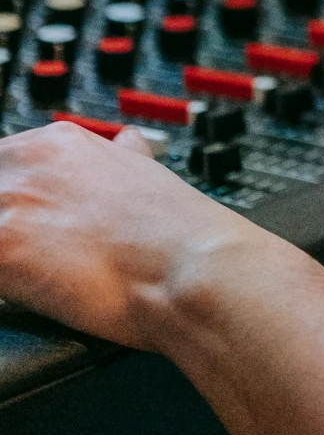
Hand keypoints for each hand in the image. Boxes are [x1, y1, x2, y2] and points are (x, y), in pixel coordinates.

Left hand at [0, 121, 263, 347]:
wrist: (195, 270)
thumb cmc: (181, 235)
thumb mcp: (149, 174)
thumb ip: (121, 158)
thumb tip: (128, 145)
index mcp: (60, 142)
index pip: (3, 167)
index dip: (14, 204)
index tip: (30, 227)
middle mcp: (30, 162)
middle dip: (7, 225)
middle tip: (40, 254)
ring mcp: (11, 203)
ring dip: (8, 254)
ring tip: (43, 276)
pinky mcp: (3, 249)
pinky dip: (6, 284)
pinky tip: (34, 291)